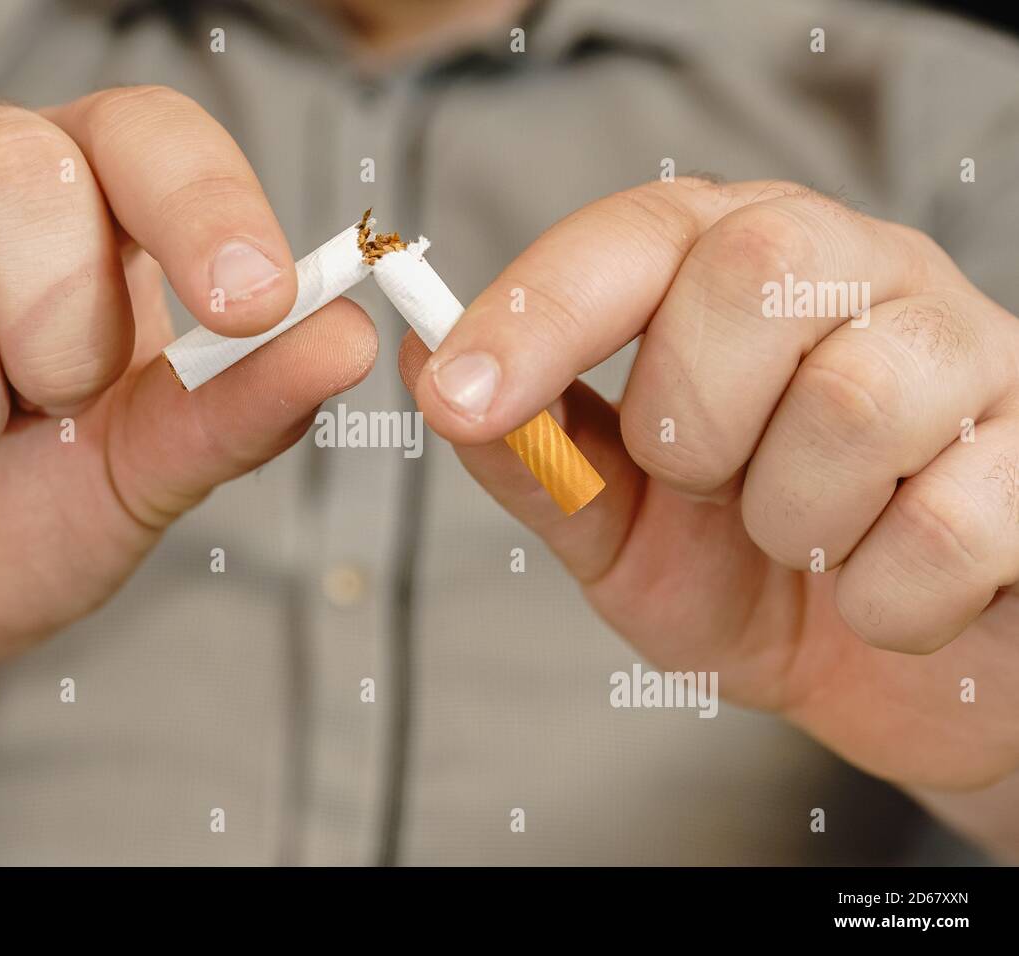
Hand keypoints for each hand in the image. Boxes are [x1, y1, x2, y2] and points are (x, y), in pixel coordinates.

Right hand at [0, 88, 374, 846]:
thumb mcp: (141, 476)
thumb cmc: (9, 525)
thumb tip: (350, 339)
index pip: (146, 134)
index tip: (252, 302)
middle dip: (53, 337)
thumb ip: (237, 409)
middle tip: (38, 409)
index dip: (206, 205)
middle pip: (25, 173)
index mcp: (78, 212)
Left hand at [402, 178, 1018, 796]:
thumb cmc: (749, 580)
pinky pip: (950, 525)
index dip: (539, 309)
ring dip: (791, 521)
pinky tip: (888, 590)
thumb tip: (430, 362)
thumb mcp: (617, 529)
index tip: (464, 396)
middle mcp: (858, 273)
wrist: (893, 670)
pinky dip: (885, 599)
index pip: (634, 234)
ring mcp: (967, 352)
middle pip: (753, 273)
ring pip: (857, 401)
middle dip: (692, 422)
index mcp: (737, 266)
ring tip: (803, 542)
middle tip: (707, 487)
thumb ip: (535, 453)